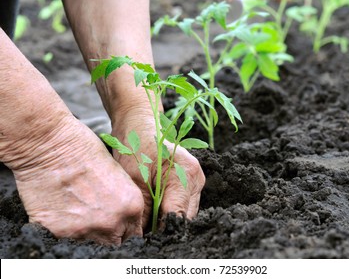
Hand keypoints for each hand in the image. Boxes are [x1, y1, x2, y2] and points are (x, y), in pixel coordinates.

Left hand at [111, 108, 205, 228]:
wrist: (139, 124)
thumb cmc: (135, 146)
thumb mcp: (134, 180)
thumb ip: (143, 211)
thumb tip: (142, 238)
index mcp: (186, 175)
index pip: (177, 216)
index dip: (161, 232)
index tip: (144, 241)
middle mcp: (197, 179)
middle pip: (184, 218)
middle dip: (164, 228)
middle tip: (143, 234)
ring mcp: (196, 181)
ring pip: (184, 214)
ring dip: (166, 220)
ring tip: (146, 222)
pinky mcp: (191, 183)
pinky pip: (182, 205)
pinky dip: (168, 211)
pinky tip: (153, 211)